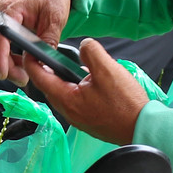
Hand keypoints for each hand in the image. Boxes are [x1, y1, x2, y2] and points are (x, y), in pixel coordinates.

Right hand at [0, 0, 73, 84]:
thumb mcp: (55, 18)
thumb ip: (46, 41)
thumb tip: (39, 64)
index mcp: (10, 9)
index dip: (0, 58)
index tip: (4, 74)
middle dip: (5, 66)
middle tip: (24, 80)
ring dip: (6, 62)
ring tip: (25, 73)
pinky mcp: (0, 22)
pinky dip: (6, 55)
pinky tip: (21, 61)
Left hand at [23, 39, 149, 145]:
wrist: (142, 127)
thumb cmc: (126, 104)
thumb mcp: (107, 69)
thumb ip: (91, 52)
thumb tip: (84, 45)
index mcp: (67, 99)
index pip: (40, 78)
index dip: (32, 62)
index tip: (30, 50)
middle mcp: (69, 112)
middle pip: (50, 87)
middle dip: (48, 70)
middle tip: (53, 55)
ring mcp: (78, 119)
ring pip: (63, 94)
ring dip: (65, 80)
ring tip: (77, 67)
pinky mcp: (88, 121)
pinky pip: (75, 101)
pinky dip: (77, 89)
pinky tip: (91, 83)